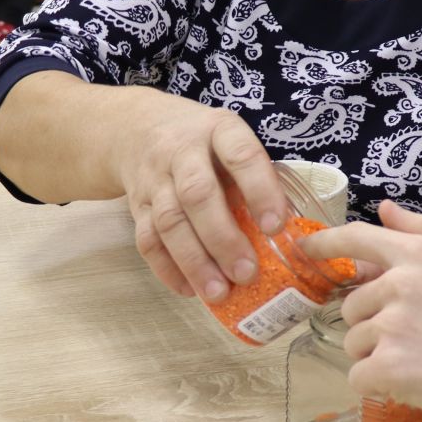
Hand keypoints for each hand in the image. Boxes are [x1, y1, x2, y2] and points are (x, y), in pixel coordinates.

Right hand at [113, 94, 287, 302]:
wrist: (137, 128)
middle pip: (197, 195)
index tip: (276, 227)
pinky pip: (147, 240)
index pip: (241, 156)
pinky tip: (189, 289)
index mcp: (218, 130)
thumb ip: (253, 177)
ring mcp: (154, 179)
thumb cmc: (202, 142)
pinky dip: (167, 268)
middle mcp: (181, 152)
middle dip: (223, 239)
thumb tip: (284, 234)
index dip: (260, 191)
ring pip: (170, 222)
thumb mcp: (231, 140)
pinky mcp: (137, 206)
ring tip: (219, 292)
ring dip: (195, 262)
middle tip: (246, 273)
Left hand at [301, 201, 421, 421]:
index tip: (304, 248)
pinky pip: (358, 376)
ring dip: (377, 357)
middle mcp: (402, 282)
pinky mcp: (387, 365)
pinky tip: (413, 383)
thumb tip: (384, 208)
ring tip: (420, 361)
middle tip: (417, 339)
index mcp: (419, 253)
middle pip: (352, 306)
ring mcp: (392, 324)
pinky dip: (379, 385)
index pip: (357, 238)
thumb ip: (420, 230)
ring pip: (354, 343)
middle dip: (373, 326)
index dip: (324, 243)